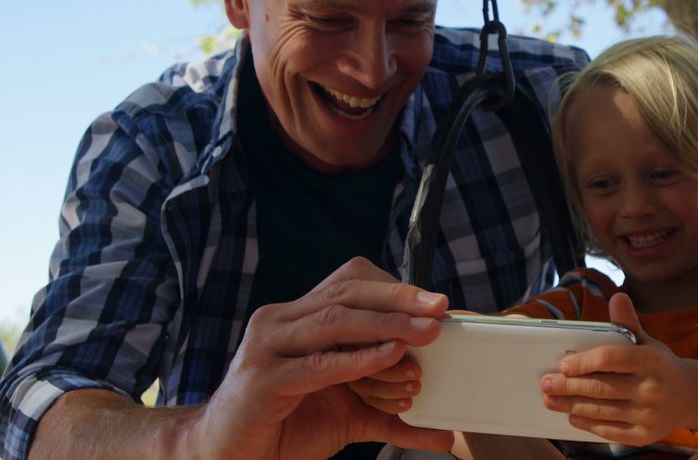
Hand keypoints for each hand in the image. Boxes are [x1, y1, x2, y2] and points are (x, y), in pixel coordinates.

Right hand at [189, 257, 453, 458]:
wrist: (225, 456)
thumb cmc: (284, 428)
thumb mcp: (348, 415)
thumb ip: (392, 414)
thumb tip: (445, 432)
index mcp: (296, 317)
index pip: (349, 283)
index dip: (394, 288)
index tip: (436, 303)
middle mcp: (278, 321)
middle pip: (345, 293)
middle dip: (398, 299)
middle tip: (439, 309)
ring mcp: (266, 347)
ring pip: (334, 321)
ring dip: (386, 326)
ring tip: (426, 334)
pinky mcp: (262, 380)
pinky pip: (317, 364)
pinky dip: (358, 359)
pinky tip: (391, 356)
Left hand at [539, 293, 697, 445]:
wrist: (691, 396)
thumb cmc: (660, 365)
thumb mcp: (648, 342)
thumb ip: (628, 323)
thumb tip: (617, 297)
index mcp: (652, 361)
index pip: (611, 358)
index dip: (584, 361)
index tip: (563, 364)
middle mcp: (652, 389)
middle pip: (601, 387)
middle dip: (568, 385)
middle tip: (546, 382)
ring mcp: (649, 415)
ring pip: (601, 410)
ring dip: (571, 405)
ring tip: (551, 399)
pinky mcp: (645, 435)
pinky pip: (610, 430)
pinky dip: (588, 423)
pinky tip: (573, 416)